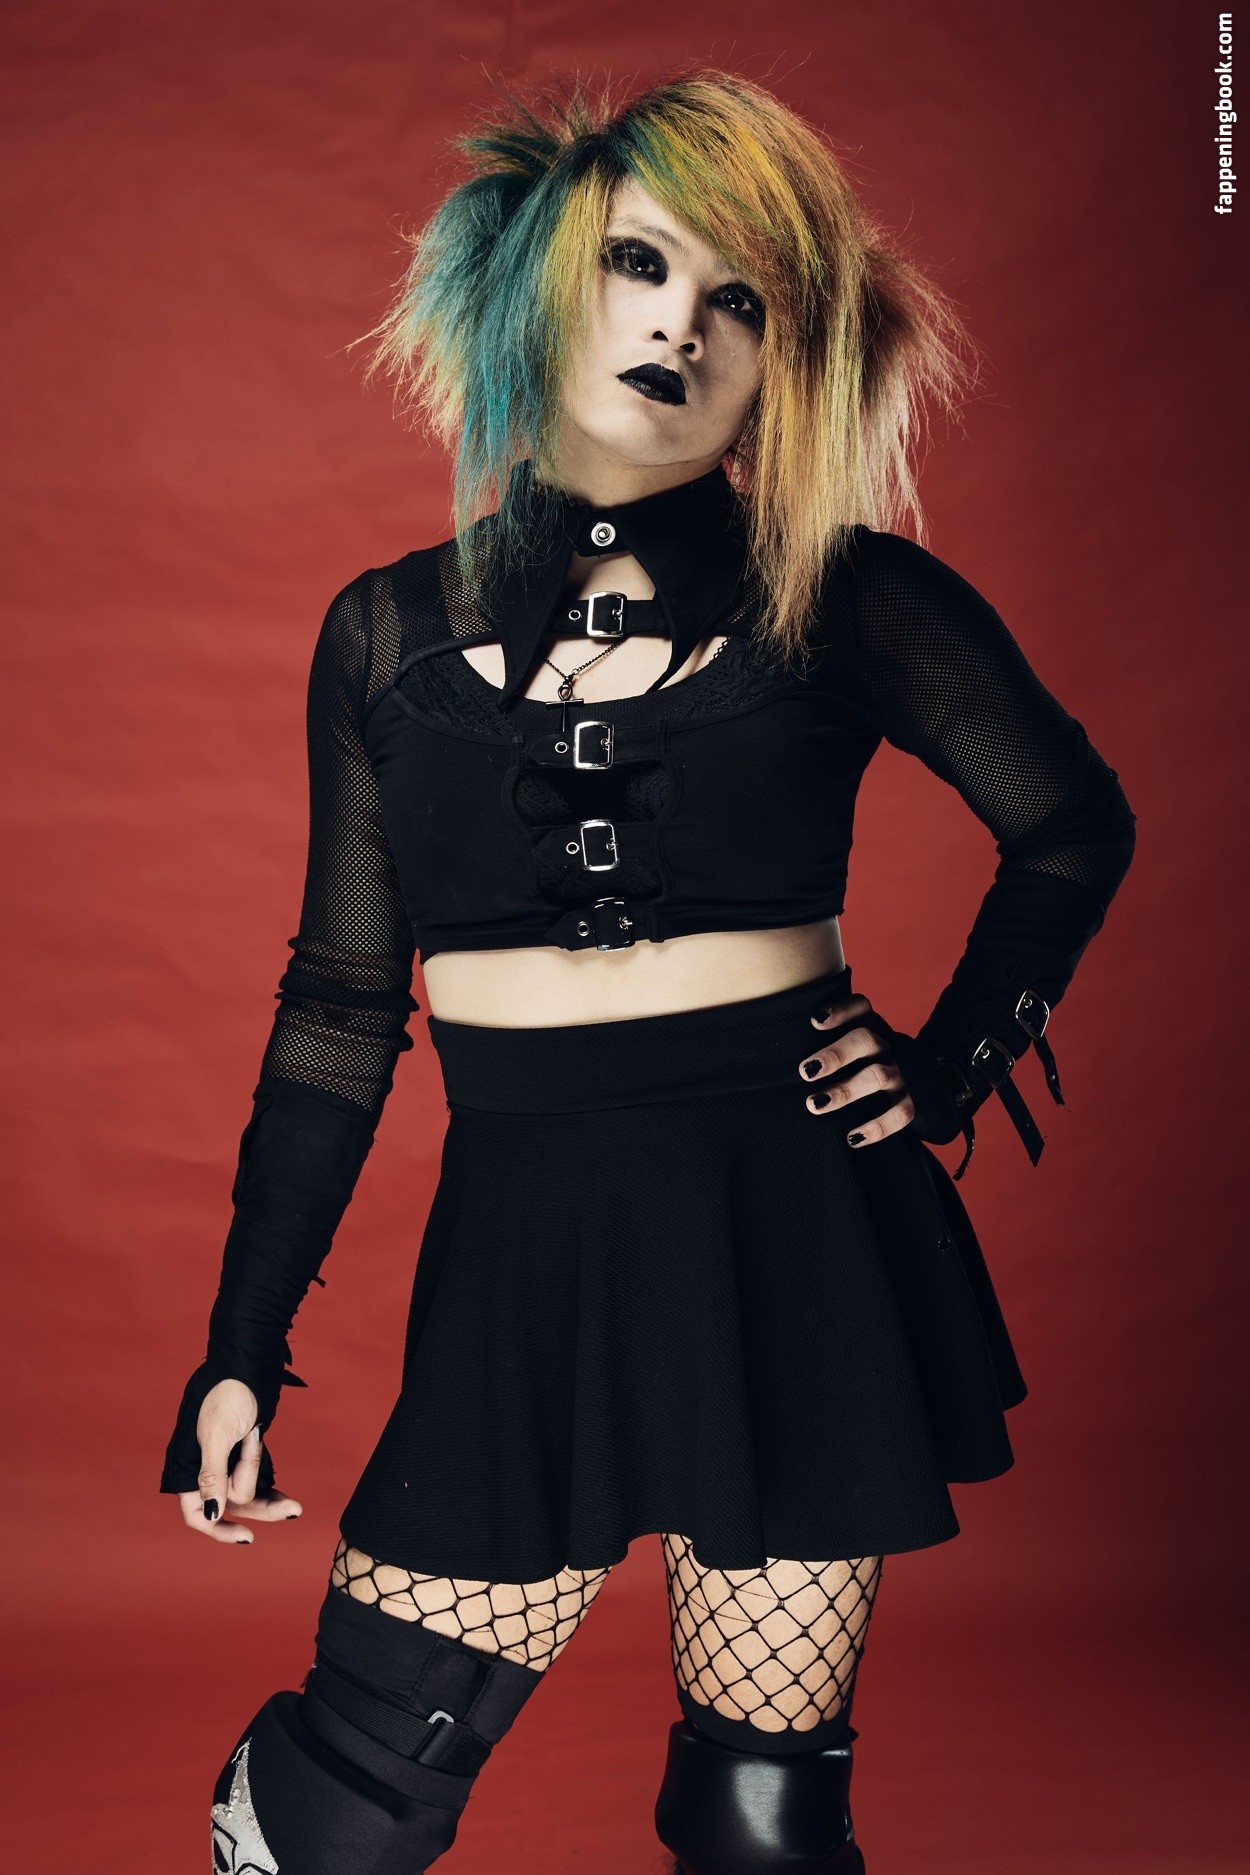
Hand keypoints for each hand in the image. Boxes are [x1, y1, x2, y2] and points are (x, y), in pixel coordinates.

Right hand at [176, 1377, 302, 1544]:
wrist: (247, 1367)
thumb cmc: (226, 1395)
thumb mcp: (217, 1434)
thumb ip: (212, 1475)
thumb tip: (210, 1515)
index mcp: (188, 1468)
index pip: (196, 1513)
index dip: (217, 1529)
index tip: (246, 1536)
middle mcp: (206, 1471)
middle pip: (230, 1506)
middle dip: (261, 1509)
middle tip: (292, 1511)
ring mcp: (227, 1465)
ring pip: (247, 1497)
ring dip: (270, 1499)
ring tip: (295, 1506)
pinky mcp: (244, 1457)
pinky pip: (257, 1482)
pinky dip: (271, 1489)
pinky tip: (288, 1499)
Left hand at [800, 992, 915, 1147]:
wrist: (905, 1081)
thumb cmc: (848, 1064)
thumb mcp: (836, 1045)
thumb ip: (812, 1043)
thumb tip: (763, 1055)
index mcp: (867, 1025)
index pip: (860, 1007)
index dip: (840, 1011)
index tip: (814, 1021)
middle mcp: (884, 1046)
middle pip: (866, 1040)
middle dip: (835, 1055)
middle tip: (805, 1071)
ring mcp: (898, 1074)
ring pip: (879, 1076)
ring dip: (846, 1090)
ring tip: (814, 1104)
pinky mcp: (906, 1102)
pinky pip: (900, 1115)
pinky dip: (877, 1127)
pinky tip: (851, 1138)